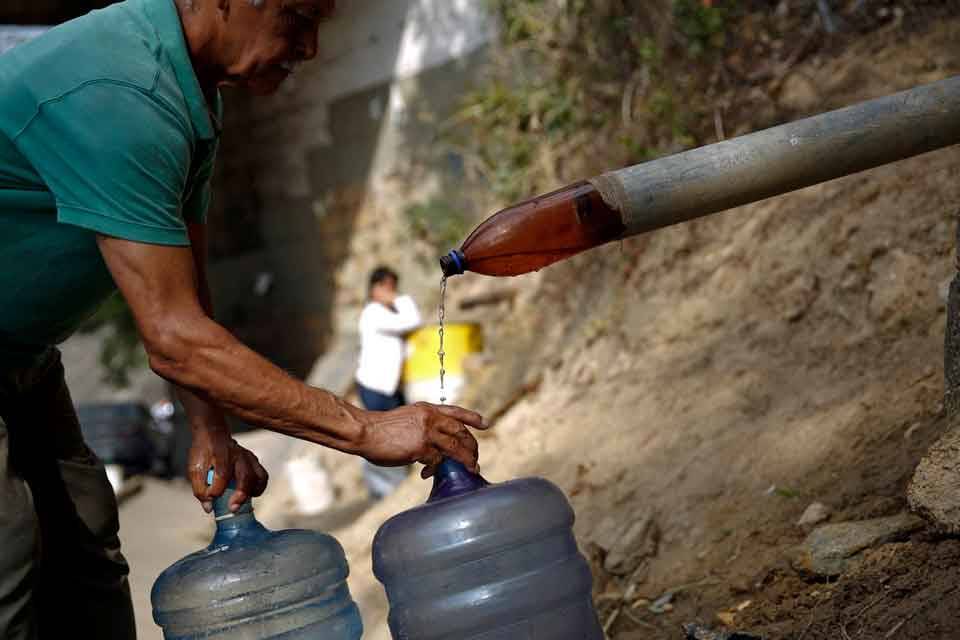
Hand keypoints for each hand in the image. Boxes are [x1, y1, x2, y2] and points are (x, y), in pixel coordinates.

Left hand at [187, 428, 268, 512]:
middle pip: (245, 475)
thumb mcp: (195, 469)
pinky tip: (250, 494)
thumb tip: (209, 508)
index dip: (216, 490)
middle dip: (240, 495)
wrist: (213, 434)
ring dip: (252, 492)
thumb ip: (200, 488)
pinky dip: (259, 487)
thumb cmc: (203, 454)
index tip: (211, 498)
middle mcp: (237, 455)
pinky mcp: (254, 460)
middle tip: (232, 508)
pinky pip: (262, 475)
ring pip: (258, 476)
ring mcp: (248, 457)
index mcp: (220, 455)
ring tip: (242, 501)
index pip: (222, 474)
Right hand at [358, 403, 487, 478]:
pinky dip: (435, 470)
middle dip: (472, 446)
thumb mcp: (407, 418)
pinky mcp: (421, 448)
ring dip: (466, 460)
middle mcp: (431, 418)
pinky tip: (426, 474)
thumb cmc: (381, 428)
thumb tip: (435, 444)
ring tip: (469, 469)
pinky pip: (438, 462)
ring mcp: (427, 432)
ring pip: (456, 448)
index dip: (472, 417)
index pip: (456, 411)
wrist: (365, 431)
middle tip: (474, 458)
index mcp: (427, 409)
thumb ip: (424, 426)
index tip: (486, 424)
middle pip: (461, 432)